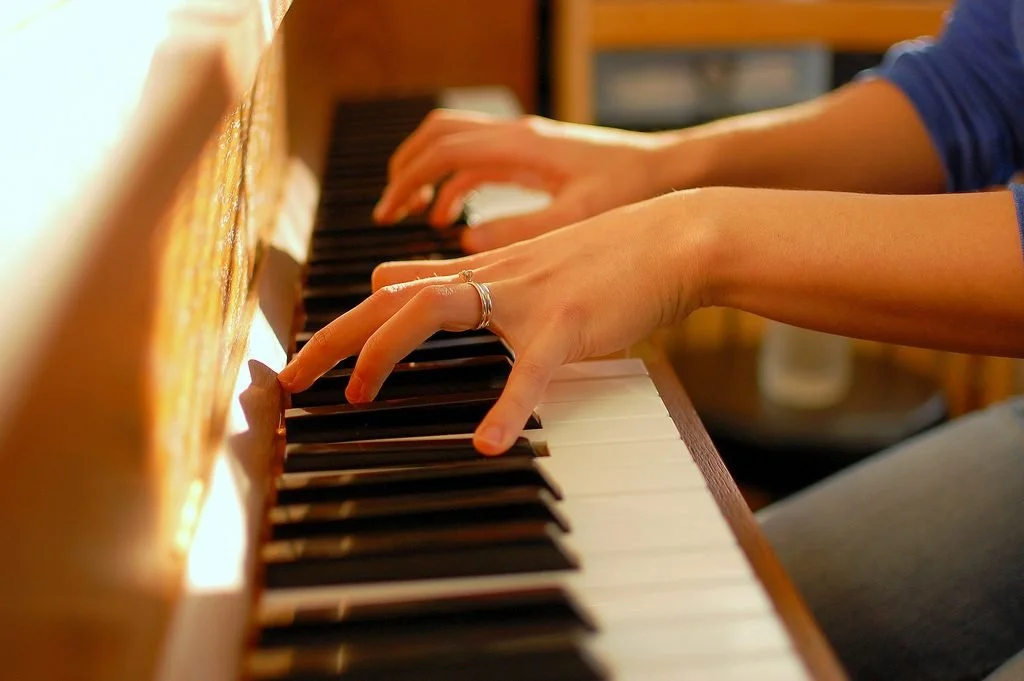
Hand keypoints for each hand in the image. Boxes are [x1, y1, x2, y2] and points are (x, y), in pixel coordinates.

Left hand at [280, 190, 711, 453]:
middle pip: (388, 298)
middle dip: (333, 337)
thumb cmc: (606, 259)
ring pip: (434, 312)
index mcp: (482, 271)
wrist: (672, 238)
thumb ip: (479, 283)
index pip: (392, 289)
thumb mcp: (532, 267)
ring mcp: (526, 299)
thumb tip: (426, 292)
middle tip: (290, 381)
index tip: (310, 358)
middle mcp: (490, 277)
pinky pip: (528, 370)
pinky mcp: (568, 325)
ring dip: (386, 353)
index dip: (346, 323)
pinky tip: (489, 444)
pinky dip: (506, 407)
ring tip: (358, 397)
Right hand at [372, 110, 674, 251]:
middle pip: (440, 136)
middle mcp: (518, 137)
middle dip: (407, 169)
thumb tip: (464, 238)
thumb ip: (518, 230)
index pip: (444, 149)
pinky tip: (453, 217)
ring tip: (409, 214)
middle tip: (389, 209)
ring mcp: (526, 145)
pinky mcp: (536, 159)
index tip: (389, 211)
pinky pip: (481, 164)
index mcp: (521, 145)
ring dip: (429, 175)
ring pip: (458, 146)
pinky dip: (457, 185)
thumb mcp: (575, 217)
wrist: (675, 172)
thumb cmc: (633, 190)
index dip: (409, 178)